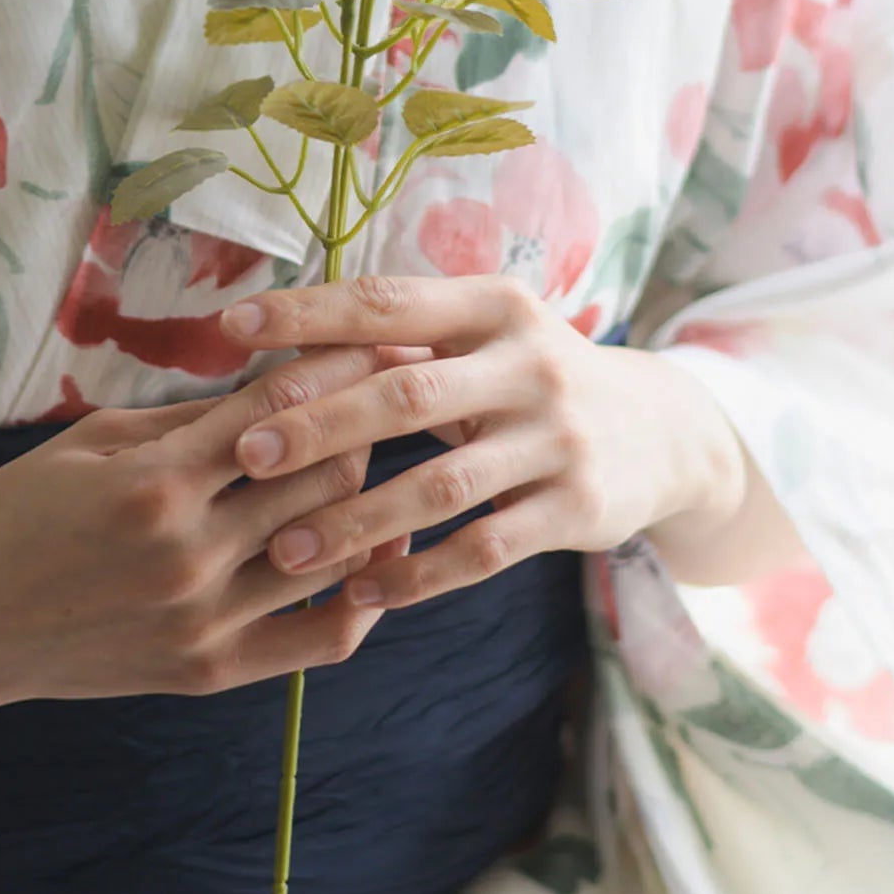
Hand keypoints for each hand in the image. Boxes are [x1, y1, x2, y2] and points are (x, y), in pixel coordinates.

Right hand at [0, 342, 423, 726]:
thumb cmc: (9, 512)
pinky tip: (376, 551)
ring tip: (389, 460)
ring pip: (333, 549)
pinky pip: (321, 639)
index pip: (279, 411)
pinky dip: (363, 593)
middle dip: (363, 424)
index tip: (379, 338)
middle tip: (391, 393)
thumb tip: (281, 382)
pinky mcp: (208, 672)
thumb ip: (190, 421)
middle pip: (322, 475)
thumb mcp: (91, 442)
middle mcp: (188, 553)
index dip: (338, 368)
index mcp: (155, 482)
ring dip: (370, 499)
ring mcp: (203, 620)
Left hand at [216, 273, 711, 608]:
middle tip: (245, 457)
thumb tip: (279, 338)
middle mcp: (529, 364)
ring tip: (285, 552)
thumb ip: (400, 339)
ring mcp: (556, 439)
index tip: (231, 327)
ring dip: (356, 520)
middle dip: (320, 426)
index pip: (387, 301)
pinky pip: (484, 551)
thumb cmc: (531, 377)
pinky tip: (363, 592)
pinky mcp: (576, 509)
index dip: (308, 313)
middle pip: (406, 393)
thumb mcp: (484, 336)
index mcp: (493, 306)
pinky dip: (419, 574)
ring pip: (439, 486)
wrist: (662, 432)